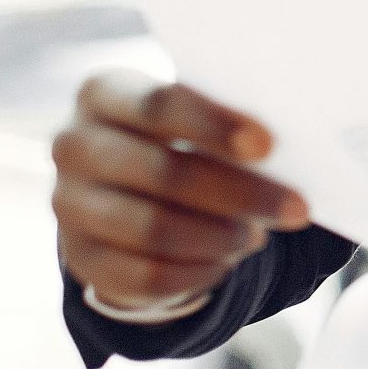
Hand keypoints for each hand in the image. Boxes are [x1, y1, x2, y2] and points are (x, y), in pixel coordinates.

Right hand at [51, 69, 308, 314]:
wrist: (123, 191)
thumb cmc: (176, 140)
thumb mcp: (193, 120)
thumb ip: (227, 128)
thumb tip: (289, 154)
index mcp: (102, 93)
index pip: (159, 105)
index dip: (214, 126)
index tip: (267, 146)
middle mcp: (74, 146)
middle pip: (163, 172)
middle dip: (239, 193)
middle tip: (297, 209)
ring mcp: (69, 206)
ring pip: (154, 229)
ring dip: (220, 236)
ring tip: (256, 234)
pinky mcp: (81, 259)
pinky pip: (147, 275)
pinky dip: (198, 271)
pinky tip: (227, 260)